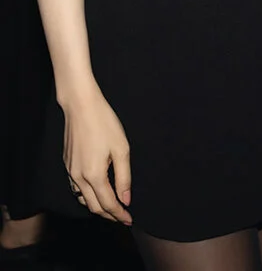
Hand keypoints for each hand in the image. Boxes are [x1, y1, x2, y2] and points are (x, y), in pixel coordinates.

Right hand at [62, 88, 131, 224]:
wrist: (81, 106)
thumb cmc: (104, 124)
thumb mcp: (121, 149)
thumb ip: (124, 177)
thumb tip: (126, 199)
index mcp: (94, 175)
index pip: (107, 204)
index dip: (119, 214)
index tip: (129, 220)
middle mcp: (78, 178)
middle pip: (93, 206)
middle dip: (108, 214)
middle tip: (122, 217)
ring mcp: (70, 172)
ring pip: (82, 199)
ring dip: (97, 207)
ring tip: (111, 207)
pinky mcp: (67, 165)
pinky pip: (76, 188)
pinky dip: (87, 196)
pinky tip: (96, 191)